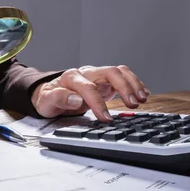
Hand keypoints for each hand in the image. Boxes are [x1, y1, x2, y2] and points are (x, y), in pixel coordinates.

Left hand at [30, 65, 148, 121]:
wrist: (49, 95)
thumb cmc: (48, 99)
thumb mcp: (46, 102)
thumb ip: (59, 99)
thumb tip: (76, 99)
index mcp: (72, 77)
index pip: (89, 87)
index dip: (98, 103)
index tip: (106, 118)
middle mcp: (87, 73)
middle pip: (110, 72)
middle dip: (124, 87)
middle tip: (133, 103)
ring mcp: (98, 76)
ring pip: (120, 72)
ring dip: (133, 84)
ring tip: (142, 98)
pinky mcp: (106, 82)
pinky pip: (123, 78)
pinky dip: (135, 84)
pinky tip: (143, 94)